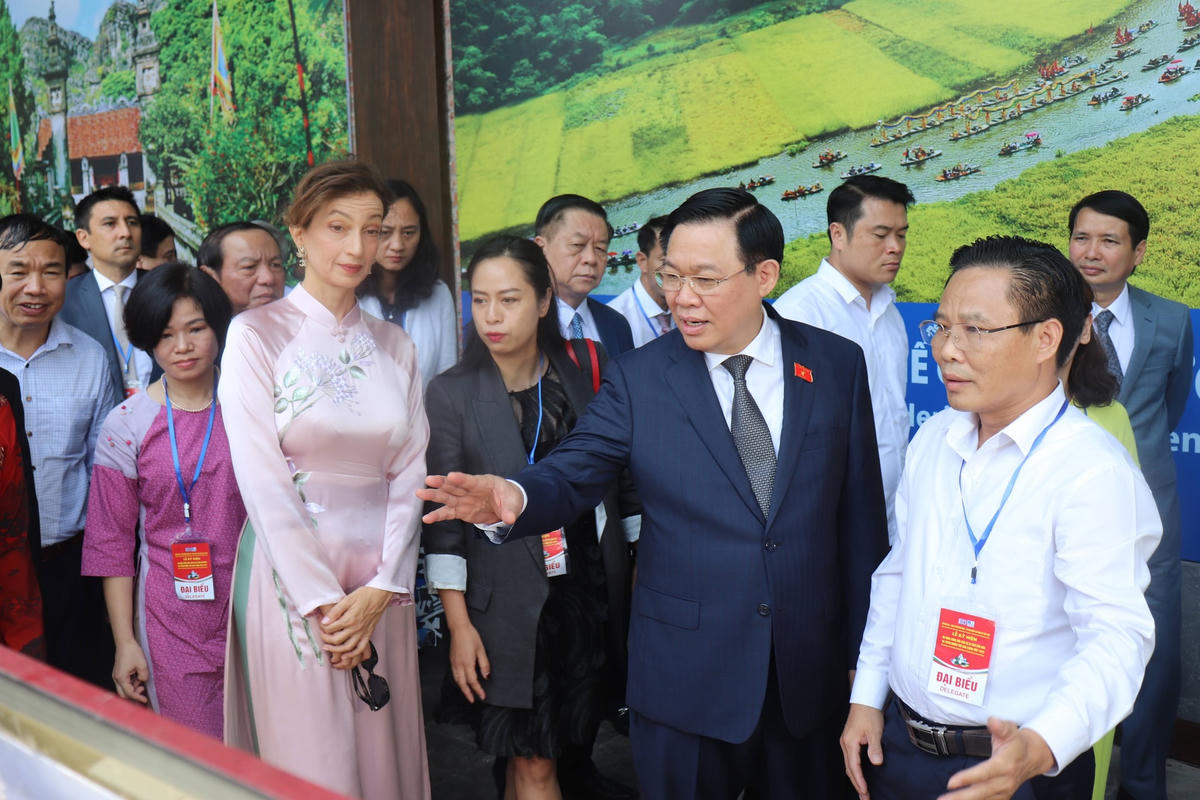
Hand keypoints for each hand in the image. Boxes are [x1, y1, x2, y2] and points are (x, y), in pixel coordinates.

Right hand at [112, 639, 148, 703]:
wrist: (125, 642)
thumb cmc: (132, 652)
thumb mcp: (142, 665)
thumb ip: (144, 676)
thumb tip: (143, 681)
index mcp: (121, 678)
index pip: (129, 693)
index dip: (137, 697)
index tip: (145, 700)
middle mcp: (117, 678)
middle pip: (123, 694)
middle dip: (133, 696)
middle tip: (143, 693)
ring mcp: (117, 676)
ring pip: (123, 689)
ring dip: (132, 689)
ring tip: (142, 685)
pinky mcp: (119, 673)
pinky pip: (124, 683)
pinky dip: (131, 684)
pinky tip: (138, 680)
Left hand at [318, 586, 393, 669]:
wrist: (380, 595)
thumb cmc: (365, 595)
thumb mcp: (347, 599)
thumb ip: (335, 611)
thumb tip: (324, 621)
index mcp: (349, 619)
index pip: (330, 629)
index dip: (323, 628)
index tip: (321, 625)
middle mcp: (356, 628)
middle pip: (336, 640)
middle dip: (326, 639)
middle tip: (322, 636)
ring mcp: (362, 632)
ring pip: (347, 647)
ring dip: (336, 650)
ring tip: (328, 648)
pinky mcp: (368, 634)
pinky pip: (360, 648)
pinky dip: (352, 654)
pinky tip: (346, 655)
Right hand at [418, 472, 522, 525]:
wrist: (505, 504)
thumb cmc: (509, 498)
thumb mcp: (513, 503)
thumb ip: (510, 510)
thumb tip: (510, 519)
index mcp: (483, 483)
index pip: (471, 480)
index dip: (461, 478)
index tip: (451, 475)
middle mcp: (470, 490)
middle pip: (454, 486)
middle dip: (442, 483)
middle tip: (428, 480)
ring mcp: (464, 500)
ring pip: (447, 497)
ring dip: (434, 495)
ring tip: (420, 493)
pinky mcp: (460, 510)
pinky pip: (447, 513)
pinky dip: (437, 516)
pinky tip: (426, 519)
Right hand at [448, 622, 490, 702]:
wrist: (459, 628)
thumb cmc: (470, 637)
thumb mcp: (481, 650)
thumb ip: (484, 664)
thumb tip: (486, 676)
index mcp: (467, 663)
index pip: (473, 681)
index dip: (478, 690)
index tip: (482, 696)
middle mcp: (459, 665)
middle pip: (462, 684)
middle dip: (467, 693)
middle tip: (472, 700)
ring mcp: (454, 663)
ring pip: (456, 680)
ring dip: (462, 688)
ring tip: (467, 693)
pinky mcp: (451, 660)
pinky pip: (454, 674)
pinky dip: (457, 681)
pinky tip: (461, 682)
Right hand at [840, 703, 884, 799]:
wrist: (865, 701)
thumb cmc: (869, 714)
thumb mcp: (875, 731)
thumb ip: (875, 748)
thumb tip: (876, 762)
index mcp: (849, 743)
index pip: (854, 767)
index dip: (860, 781)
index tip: (865, 792)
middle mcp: (845, 744)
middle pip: (849, 769)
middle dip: (856, 784)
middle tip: (864, 798)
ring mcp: (846, 742)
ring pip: (849, 765)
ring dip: (855, 779)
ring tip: (862, 791)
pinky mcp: (849, 741)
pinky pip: (850, 760)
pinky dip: (854, 770)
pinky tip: (860, 776)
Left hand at [938, 718, 1055, 799]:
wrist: (1032, 757)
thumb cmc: (1016, 742)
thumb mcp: (1010, 730)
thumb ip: (1000, 726)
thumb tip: (993, 721)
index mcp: (1005, 764)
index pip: (984, 773)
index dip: (967, 778)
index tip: (951, 783)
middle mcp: (1005, 781)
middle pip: (981, 791)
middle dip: (961, 797)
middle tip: (942, 799)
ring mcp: (1004, 791)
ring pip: (982, 799)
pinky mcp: (1002, 796)